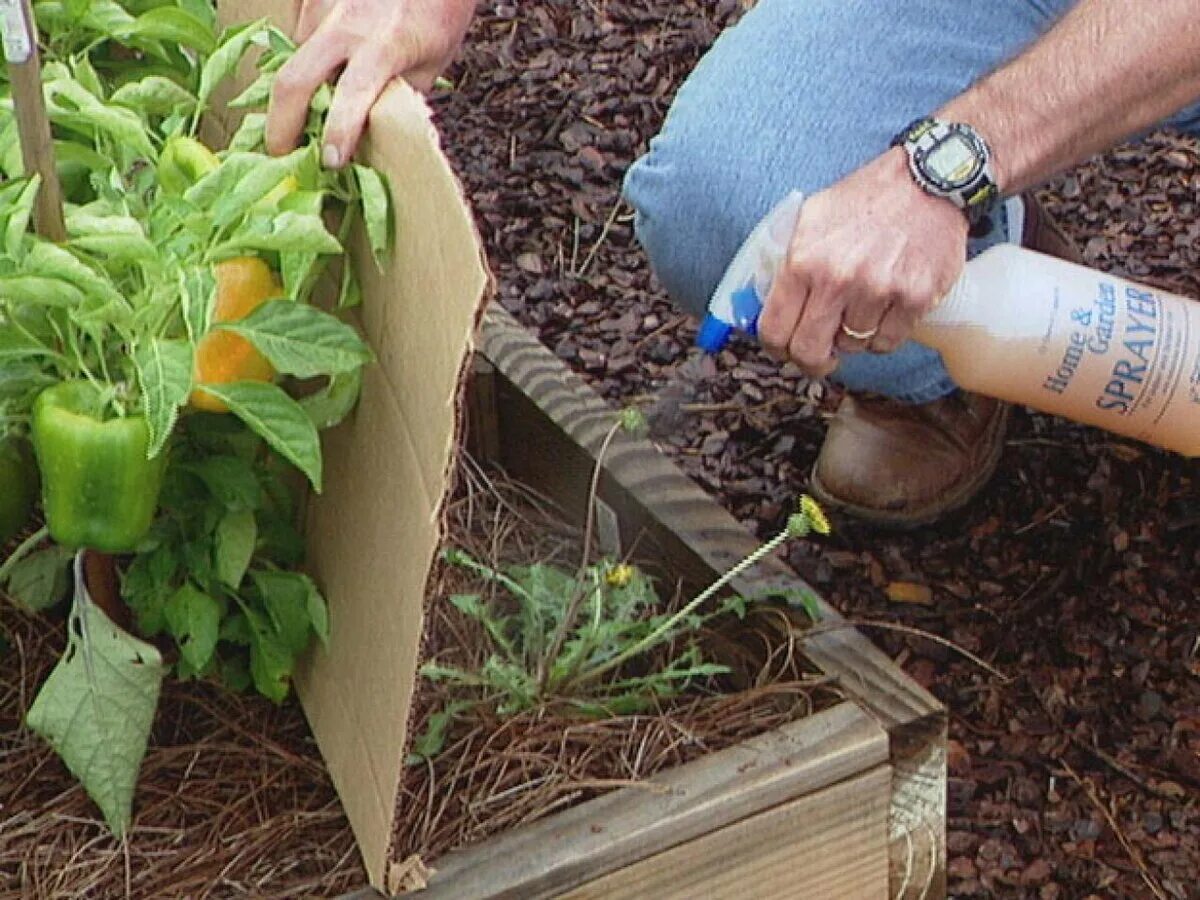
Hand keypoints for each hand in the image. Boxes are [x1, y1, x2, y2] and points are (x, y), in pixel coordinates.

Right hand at [266, 0, 474, 166]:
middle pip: (293, 80)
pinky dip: (308, 58)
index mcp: (386, 44)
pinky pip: (299, 36)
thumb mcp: (430, 64)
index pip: (353, 95)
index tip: (330, 161)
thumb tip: (371, 137)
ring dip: (297, 89)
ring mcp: (324, 4)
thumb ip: (397, 98)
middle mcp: (347, 22)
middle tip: (281, 152)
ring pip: (293, 60)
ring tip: (309, 109)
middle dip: (280, 125)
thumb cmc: (439, 12)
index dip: (338, 133)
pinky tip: (326, 63)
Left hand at [757, 148, 968, 377]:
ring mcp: (878, 290)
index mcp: (802, 260)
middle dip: (811, 360)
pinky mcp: (914, 298)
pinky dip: (883, 334)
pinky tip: (883, 310)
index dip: (776, 347)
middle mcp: (837, 279)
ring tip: (859, 308)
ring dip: (852, 337)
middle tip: (818, 354)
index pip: (774, 330)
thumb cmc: (864, 200)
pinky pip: (887, 343)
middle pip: (809, 352)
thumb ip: (784, 263)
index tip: (783, 348)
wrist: (925, 180)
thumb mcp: (809, 219)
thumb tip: (760, 303)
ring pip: (852, 347)